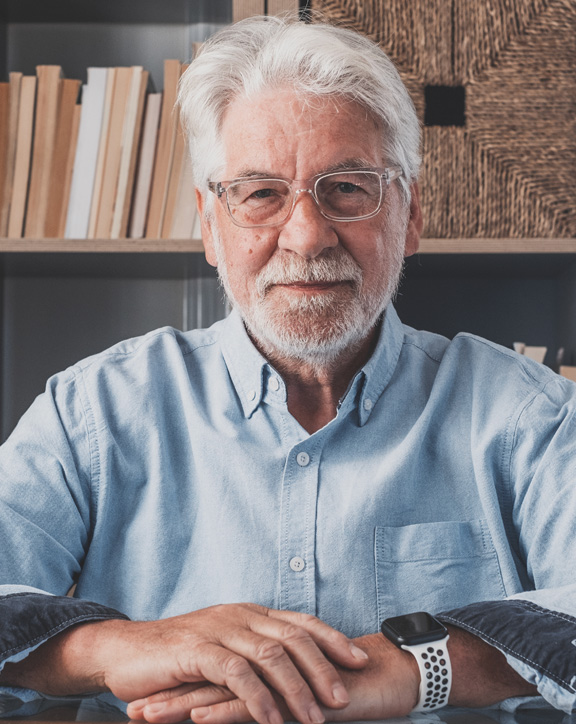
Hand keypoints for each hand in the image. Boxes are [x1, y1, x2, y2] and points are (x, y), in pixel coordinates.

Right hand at [0, 603, 367, 723]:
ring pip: (270, 655)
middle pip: (293, 637)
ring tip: (316, 718)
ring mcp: (219, 630)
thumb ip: (252, 655)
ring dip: (297, 688)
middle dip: (323, 667)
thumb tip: (290, 673)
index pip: (300, 622)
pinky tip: (273, 720)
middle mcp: (239, 616)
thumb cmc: (176, 656)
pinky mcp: (197, 651)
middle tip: (344, 697)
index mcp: (249, 613)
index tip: (359, 659)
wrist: (124, 650)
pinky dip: (258, 698)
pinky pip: (237, 674)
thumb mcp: (221, 648)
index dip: (332, 639)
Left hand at [127, 624, 539, 723]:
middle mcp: (264, 665)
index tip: (142, 696)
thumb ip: (274, 700)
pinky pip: (254, 702)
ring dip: (180, 704)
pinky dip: (224, 709)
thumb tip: (250, 711)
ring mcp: (278, 675)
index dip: (178, 685)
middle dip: (167, 693)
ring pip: (221, 689)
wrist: (387, 674)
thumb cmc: (345, 687)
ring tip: (145, 713)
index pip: (213, 674)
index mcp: (263, 664)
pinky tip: (198, 715)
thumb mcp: (301, 698)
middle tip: (128, 705)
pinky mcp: (294, 690)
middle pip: (207, 678)